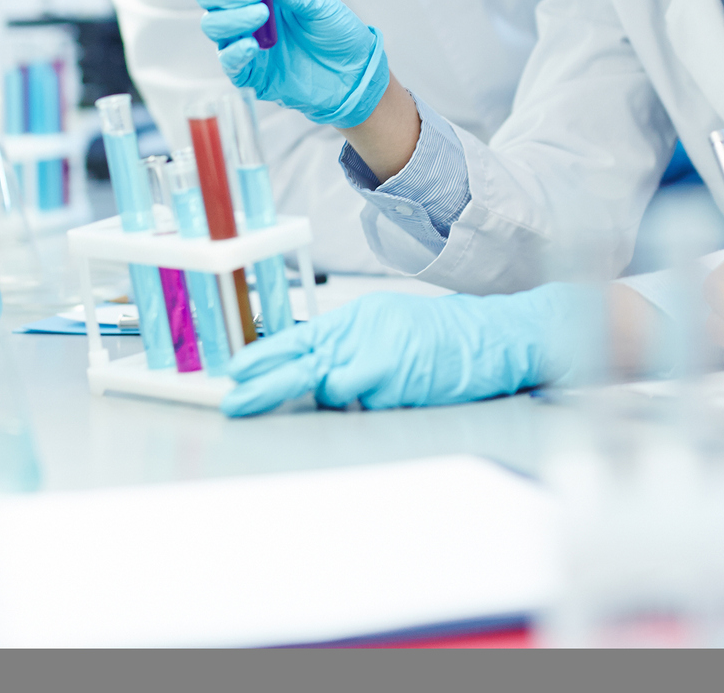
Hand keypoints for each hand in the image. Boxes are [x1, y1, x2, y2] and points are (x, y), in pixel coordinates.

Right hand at [195, 0, 389, 127]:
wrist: (354, 74)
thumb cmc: (337, 33)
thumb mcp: (320, 6)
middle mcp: (246, 15)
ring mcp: (244, 43)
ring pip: (213, 25)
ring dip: (232, 17)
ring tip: (263, 14)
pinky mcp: (249, 73)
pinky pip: (227, 62)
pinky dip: (234, 51)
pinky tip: (251, 45)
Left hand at [219, 285, 598, 416]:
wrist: (491, 336)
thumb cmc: (441, 336)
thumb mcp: (385, 326)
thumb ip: (348, 345)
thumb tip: (314, 375)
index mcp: (354, 318)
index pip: (296, 337)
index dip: (261, 357)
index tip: (233, 373)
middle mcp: (360, 334)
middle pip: (300, 365)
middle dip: (264, 387)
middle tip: (234, 403)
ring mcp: (377, 358)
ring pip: (336, 393)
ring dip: (349, 398)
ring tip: (388, 382)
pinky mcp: (394, 382)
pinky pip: (368, 406)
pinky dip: (378, 405)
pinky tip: (404, 388)